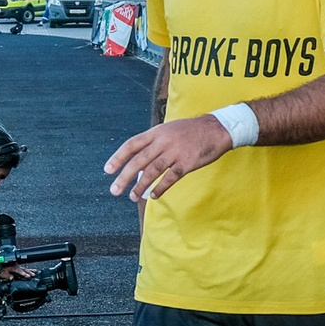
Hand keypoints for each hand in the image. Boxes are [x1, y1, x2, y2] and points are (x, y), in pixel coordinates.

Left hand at [105, 115, 233, 199]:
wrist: (217, 129)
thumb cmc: (191, 131)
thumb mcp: (169, 130)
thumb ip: (154, 143)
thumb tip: (139, 164)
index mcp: (156, 132)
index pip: (132, 145)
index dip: (118, 157)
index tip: (108, 170)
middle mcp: (163, 141)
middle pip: (138, 161)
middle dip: (124, 177)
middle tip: (114, 190)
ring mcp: (175, 152)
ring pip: (152, 171)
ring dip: (140, 186)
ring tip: (132, 197)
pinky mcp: (187, 163)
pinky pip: (170, 178)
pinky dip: (161, 188)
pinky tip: (154, 195)